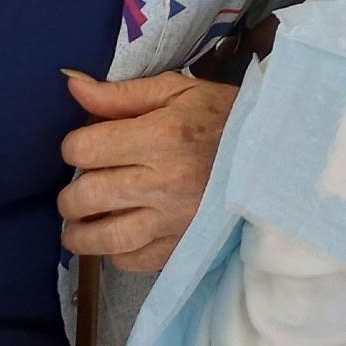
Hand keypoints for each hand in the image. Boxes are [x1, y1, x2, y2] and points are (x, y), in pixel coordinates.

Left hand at [58, 69, 236, 272]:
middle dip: (71, 194)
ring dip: (80, 233)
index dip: (74, 147)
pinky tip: (115, 239)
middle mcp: (163, 183)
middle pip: (86, 197)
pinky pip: (133, 262)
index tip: (83, 147)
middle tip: (79, 187)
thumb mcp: (176, 91)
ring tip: (78, 223)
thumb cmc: (222, 116)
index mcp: (160, 137)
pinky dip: (115, 253)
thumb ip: (120, 93)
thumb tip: (71, 83)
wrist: (274, 154)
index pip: (85, 150)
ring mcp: (173, 221)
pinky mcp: (183, 247)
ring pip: (104, 239)